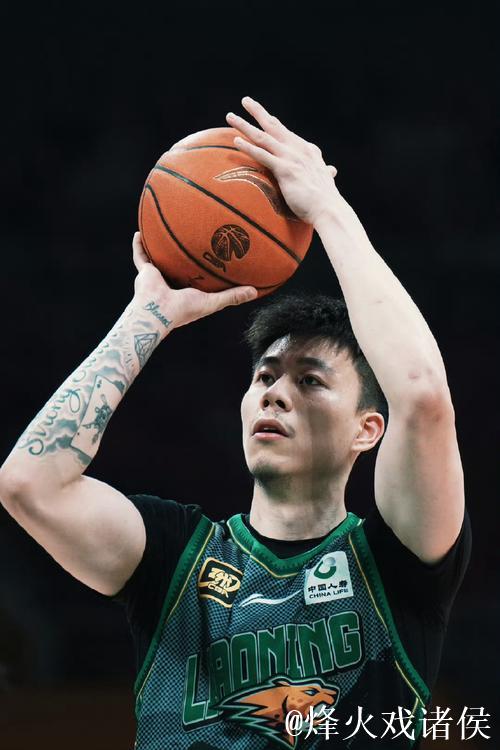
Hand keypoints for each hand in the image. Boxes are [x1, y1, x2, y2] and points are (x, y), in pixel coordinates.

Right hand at [131, 232, 256, 329]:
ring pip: (159, 258)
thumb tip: (255, 291)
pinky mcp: (145, 272)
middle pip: (178, 265)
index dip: (203, 268)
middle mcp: (172, 282)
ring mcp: (157, 277)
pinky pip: (140, 255)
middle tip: (191, 236)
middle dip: (183, 254)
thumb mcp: (213, 302)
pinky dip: (139, 245)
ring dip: (160, 246)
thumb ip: (232, 296)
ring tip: (165, 229)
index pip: (196, 277)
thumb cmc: (185, 310)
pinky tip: (140, 231)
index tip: (212, 255)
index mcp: (187, 291)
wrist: (159, 312)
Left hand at [226, 97, 338, 226]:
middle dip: (258, 112)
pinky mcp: (285, 170)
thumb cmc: (326, 200)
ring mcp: (291, 158)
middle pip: (274, 126)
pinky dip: (249, 147)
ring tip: (230, 117)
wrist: (329, 210)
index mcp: (307, 150)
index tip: (264, 115)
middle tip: (245, 100)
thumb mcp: (326, 179)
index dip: (274, 123)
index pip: (286, 133)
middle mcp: (298, 149)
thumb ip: (325, 171)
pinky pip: (262, 155)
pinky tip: (236, 141)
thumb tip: (331, 170)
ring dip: (245, 125)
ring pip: (263, 137)